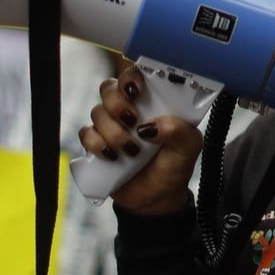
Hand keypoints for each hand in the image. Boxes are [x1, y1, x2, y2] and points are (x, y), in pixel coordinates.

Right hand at [78, 67, 203, 215]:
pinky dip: (98, 144)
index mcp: (152, 101)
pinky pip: (86, 134)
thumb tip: (152, 125)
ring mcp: (110, 125)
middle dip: (118, 104)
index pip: (135, 75)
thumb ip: (179, 131)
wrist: (156, 199)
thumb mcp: (188, 148)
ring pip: (97, 112)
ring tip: (132, 151)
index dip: (131, 77)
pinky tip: (113, 157)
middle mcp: (129, 109)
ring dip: (114, 132)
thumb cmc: (174, 167)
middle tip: (133, 122)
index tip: (136, 90)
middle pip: (109, 89)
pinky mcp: (96, 144)